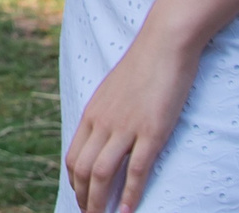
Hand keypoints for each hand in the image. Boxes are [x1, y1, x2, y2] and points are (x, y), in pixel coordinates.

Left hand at [66, 33, 198, 212]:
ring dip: (100, 203)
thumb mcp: (115, 90)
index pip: (74, 157)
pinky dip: (129, 195)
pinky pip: (136, 170)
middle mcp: (103, 122)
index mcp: (93, 113)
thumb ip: (108, 113)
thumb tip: (106, 132)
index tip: (82, 198)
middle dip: (84, 199)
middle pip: (82, 169)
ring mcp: (126, 127)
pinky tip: (127, 211)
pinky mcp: (151, 131)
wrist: (164, 42)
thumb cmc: (144, 65)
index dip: (75, 183)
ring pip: (102, 174)